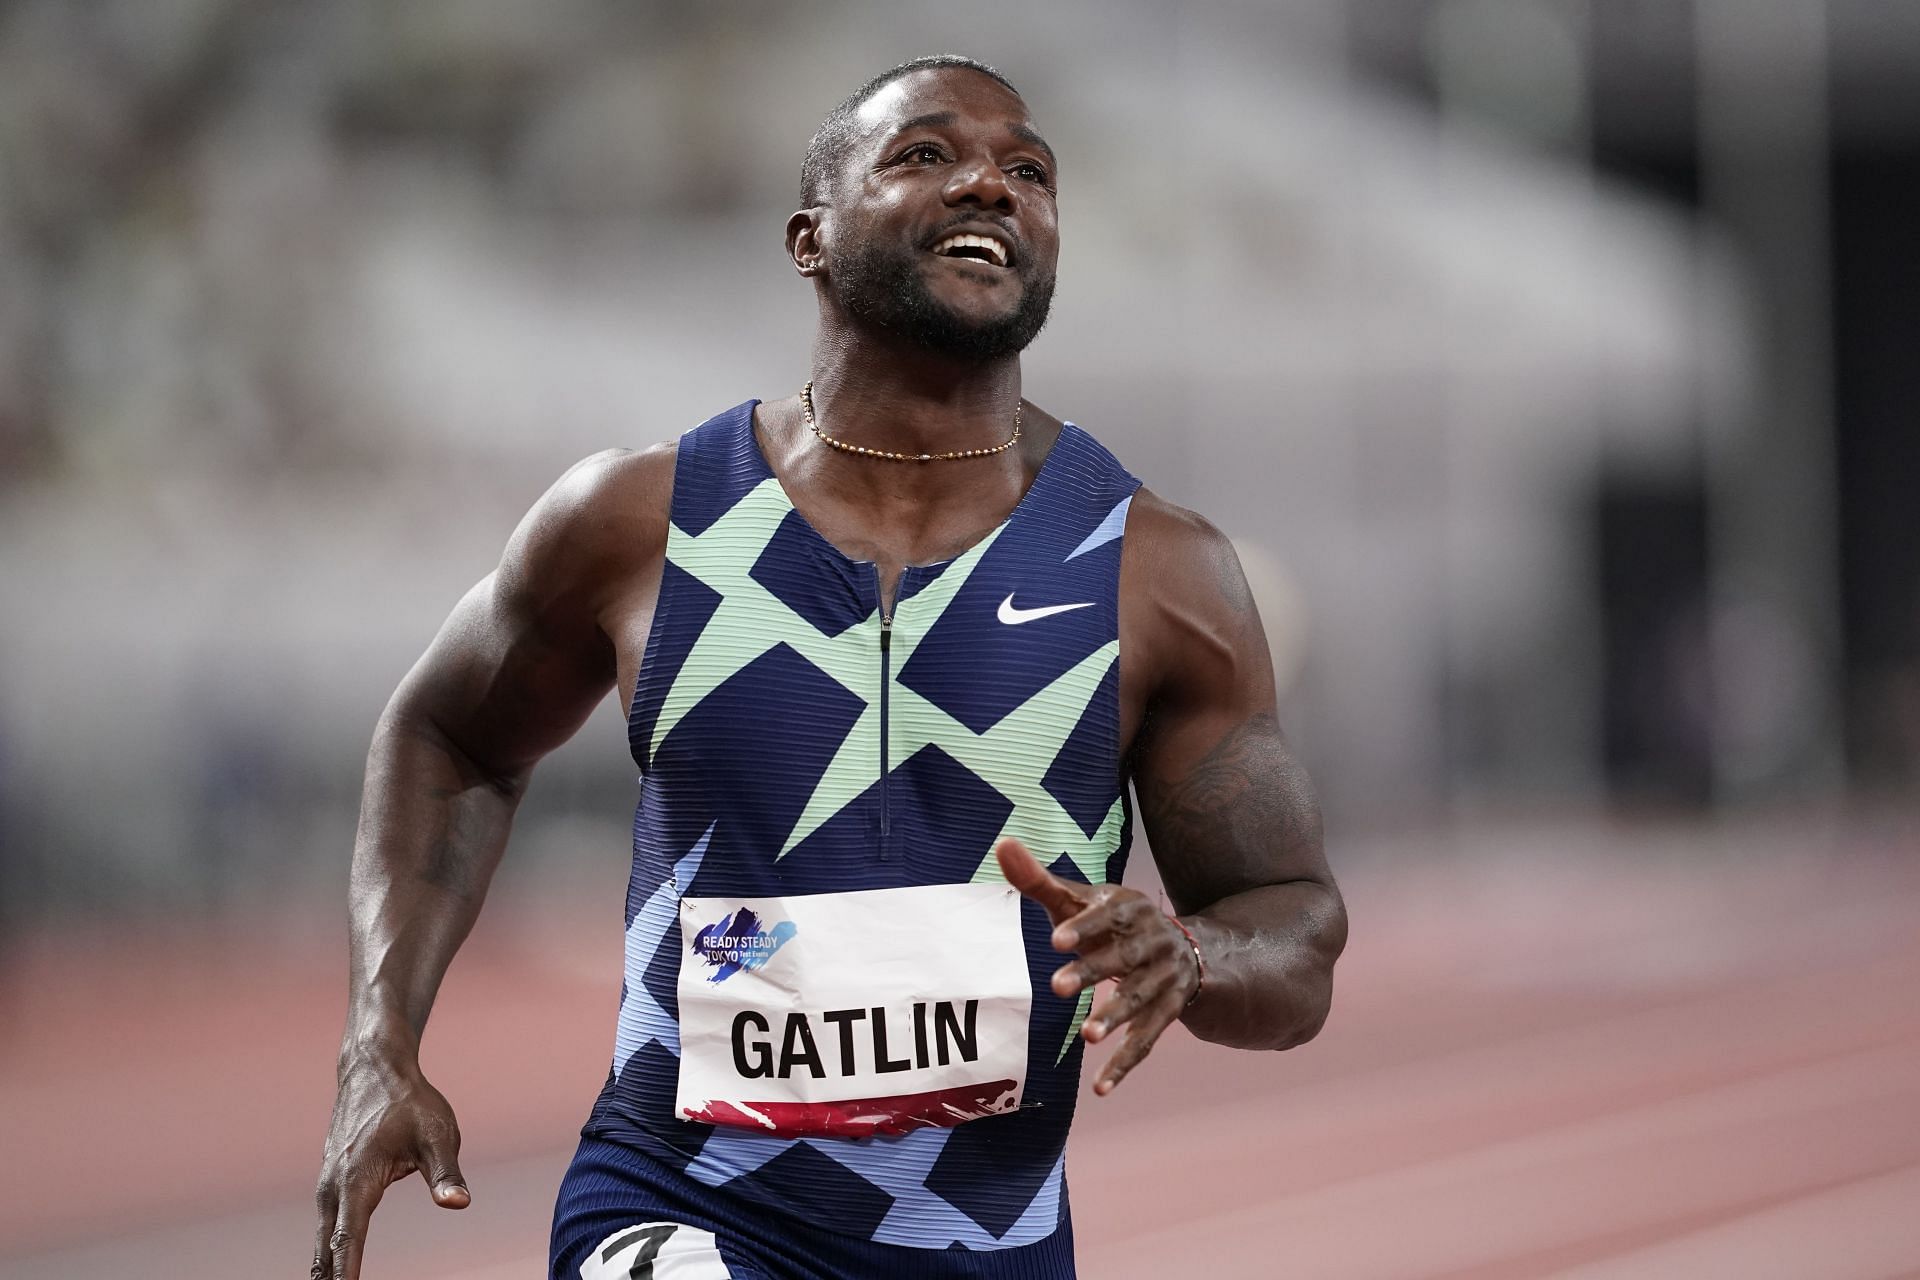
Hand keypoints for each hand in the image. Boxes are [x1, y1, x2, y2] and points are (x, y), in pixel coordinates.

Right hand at [313, 1047, 468, 1278]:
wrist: (374, 1069)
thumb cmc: (410, 1102)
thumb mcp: (438, 1133)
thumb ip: (446, 1172)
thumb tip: (458, 1203)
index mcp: (357, 1180)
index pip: (348, 1240)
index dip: (346, 1275)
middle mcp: (333, 1187)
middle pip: (326, 1249)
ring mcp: (327, 1184)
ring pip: (321, 1240)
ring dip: (324, 1271)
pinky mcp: (330, 1181)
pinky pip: (324, 1226)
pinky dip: (326, 1252)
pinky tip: (332, 1270)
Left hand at [994, 837, 1200, 1095]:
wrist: (1182, 948)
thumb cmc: (1111, 923)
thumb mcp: (1081, 901)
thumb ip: (1039, 880)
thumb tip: (1002, 844)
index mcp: (1130, 909)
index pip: (1108, 915)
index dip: (1085, 926)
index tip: (1056, 939)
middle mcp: (1153, 942)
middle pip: (1122, 959)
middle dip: (1093, 972)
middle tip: (1057, 987)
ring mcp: (1164, 980)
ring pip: (1139, 1000)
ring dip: (1115, 1017)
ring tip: (1088, 1036)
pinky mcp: (1167, 1012)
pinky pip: (1147, 1041)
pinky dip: (1125, 1065)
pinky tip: (1100, 1088)